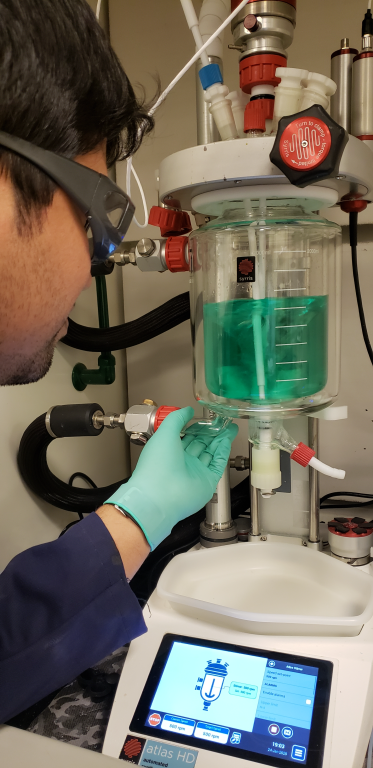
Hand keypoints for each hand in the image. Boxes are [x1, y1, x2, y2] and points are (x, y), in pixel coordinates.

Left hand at [105, 407, 237, 549]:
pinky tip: (227, 442)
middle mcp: (183, 462)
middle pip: (201, 444)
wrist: (160, 495)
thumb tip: (187, 410)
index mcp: (170, 451)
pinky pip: (217, 465)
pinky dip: (223, 453)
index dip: (198, 426)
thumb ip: (177, 418)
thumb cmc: (156, 465)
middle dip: (213, 432)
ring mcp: (195, 472)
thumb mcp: (165, 432)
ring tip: (230, 428)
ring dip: (221, 440)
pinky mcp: (206, 482)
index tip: (208, 418)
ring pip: (211, 453)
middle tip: (224, 422)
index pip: (187, 436)